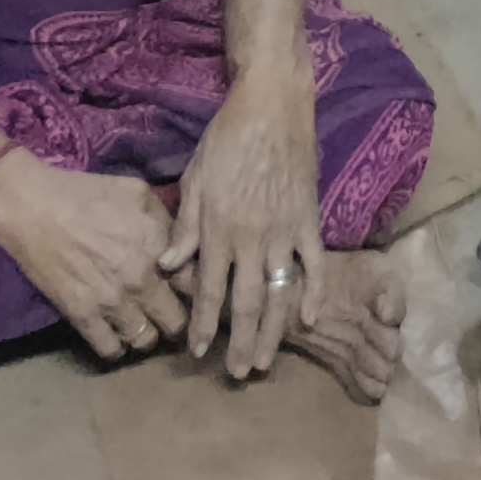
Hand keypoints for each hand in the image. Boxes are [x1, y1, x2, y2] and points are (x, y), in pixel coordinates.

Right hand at [0, 155, 193, 360]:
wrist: (34, 207)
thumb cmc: (87, 193)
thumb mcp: (138, 193)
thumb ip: (167, 222)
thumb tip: (183, 243)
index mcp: (159, 246)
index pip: (199, 283)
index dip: (203, 291)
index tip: (202, 296)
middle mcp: (142, 279)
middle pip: (177, 321)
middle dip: (179, 319)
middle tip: (174, 316)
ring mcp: (112, 302)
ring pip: (146, 341)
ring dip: (148, 335)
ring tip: (145, 326)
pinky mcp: (82, 316)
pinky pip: (110, 349)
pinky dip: (116, 347)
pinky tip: (116, 336)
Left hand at [159, 68, 325, 378]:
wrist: (271, 105)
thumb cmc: (225, 138)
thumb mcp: (195, 179)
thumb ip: (185, 228)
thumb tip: (166, 266)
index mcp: (219, 229)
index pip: (208, 290)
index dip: (202, 324)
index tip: (196, 353)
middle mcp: (251, 238)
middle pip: (246, 302)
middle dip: (240, 342)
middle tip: (238, 374)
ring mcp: (284, 230)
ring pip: (279, 292)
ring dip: (273, 331)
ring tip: (266, 361)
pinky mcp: (309, 218)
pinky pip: (314, 263)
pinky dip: (314, 292)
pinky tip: (310, 319)